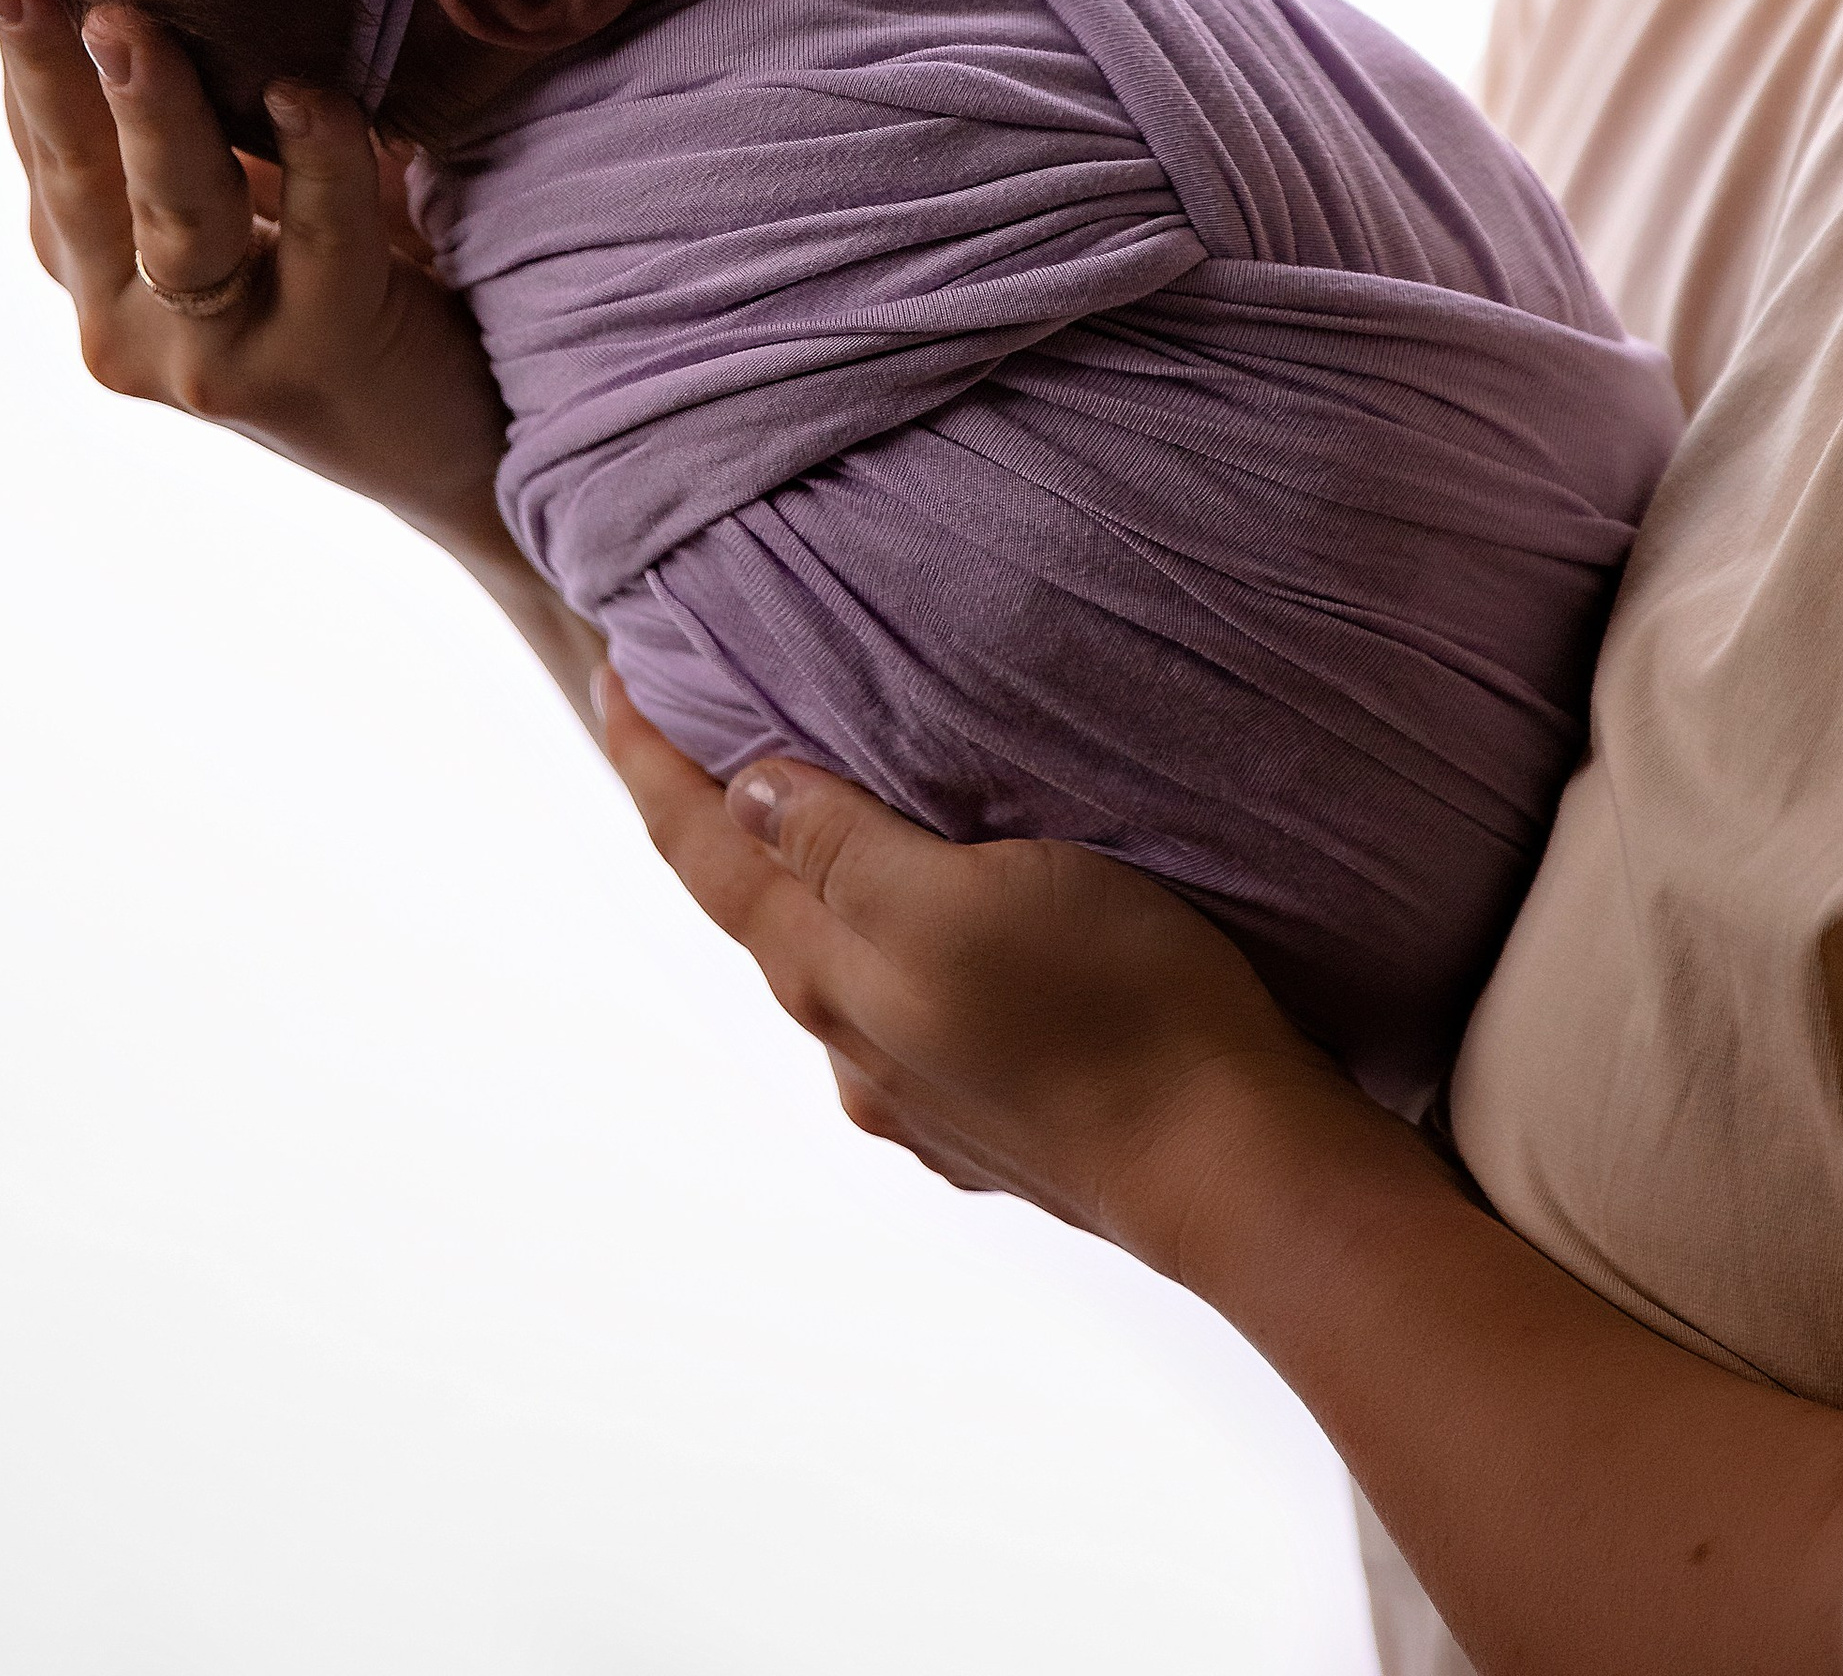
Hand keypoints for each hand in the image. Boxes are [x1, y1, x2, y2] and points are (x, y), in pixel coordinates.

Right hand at [0, 0, 603, 716]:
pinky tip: (316, 94)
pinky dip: (316, 166)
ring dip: (149, 112)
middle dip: (38, 52)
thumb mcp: (270, 183)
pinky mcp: (306, 369)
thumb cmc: (370, 281)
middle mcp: (125, 314)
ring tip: (126, 18)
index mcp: (99, 257)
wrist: (470, 438)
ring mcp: (207, 356)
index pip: (39, 118)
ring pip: (168, 217)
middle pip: (72, 166)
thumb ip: (220, 104)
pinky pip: (314, 248)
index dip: (15, 10)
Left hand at [596, 670, 1358, 1277]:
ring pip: (841, 967)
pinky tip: (939, 944)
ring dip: (813, 891)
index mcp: (831, 973)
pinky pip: (915, 1017)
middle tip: (699, 731)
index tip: (608, 673)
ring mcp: (927, 1096)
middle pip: (759, 910)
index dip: (650, 760)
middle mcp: (856, 1044)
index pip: (706, 851)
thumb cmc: (1110, 1003)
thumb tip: (742, 792)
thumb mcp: (960, 894)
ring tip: (825, 823)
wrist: (1234, 1168)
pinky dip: (897, 953)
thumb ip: (840, 845)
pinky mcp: (1002, 1122)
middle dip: (720, 822)